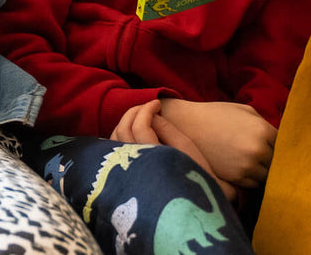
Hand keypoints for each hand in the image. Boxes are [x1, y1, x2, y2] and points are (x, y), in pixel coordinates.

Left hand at [110, 99, 235, 201]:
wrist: (195, 207)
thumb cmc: (197, 175)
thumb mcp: (187, 150)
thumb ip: (167, 129)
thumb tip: (151, 113)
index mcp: (154, 161)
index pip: (140, 127)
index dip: (147, 109)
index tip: (157, 103)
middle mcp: (136, 168)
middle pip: (123, 130)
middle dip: (134, 112)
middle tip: (148, 106)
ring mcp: (127, 174)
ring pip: (114, 139)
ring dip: (125, 121)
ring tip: (140, 115)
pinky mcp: (124, 178)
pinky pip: (113, 151)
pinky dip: (119, 135)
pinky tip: (131, 130)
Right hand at [159, 99, 275, 188]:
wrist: (188, 126)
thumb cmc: (217, 115)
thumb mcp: (243, 109)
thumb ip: (264, 123)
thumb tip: (279, 138)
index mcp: (262, 129)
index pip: (284, 144)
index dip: (277, 144)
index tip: (270, 144)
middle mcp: (258, 149)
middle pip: (278, 162)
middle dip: (271, 158)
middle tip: (260, 153)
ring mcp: (248, 166)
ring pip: (267, 176)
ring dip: (262, 170)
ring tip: (249, 160)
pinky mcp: (237, 179)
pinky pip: (254, 184)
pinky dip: (251, 178)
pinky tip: (240, 167)